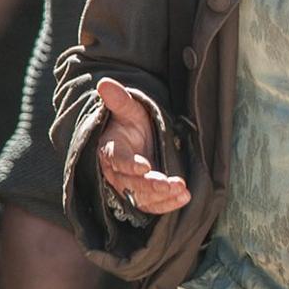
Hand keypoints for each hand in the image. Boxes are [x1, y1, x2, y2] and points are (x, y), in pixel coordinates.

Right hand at [95, 79, 189, 214]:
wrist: (135, 139)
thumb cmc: (130, 124)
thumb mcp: (128, 110)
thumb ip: (119, 100)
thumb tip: (105, 83)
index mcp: (110, 149)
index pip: (117, 159)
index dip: (129, 164)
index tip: (144, 166)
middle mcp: (115, 172)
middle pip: (130, 183)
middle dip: (150, 184)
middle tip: (172, 184)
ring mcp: (127, 186)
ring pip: (140, 196)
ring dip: (161, 196)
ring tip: (182, 191)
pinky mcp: (139, 195)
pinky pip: (150, 205)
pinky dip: (165, 205)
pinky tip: (183, 199)